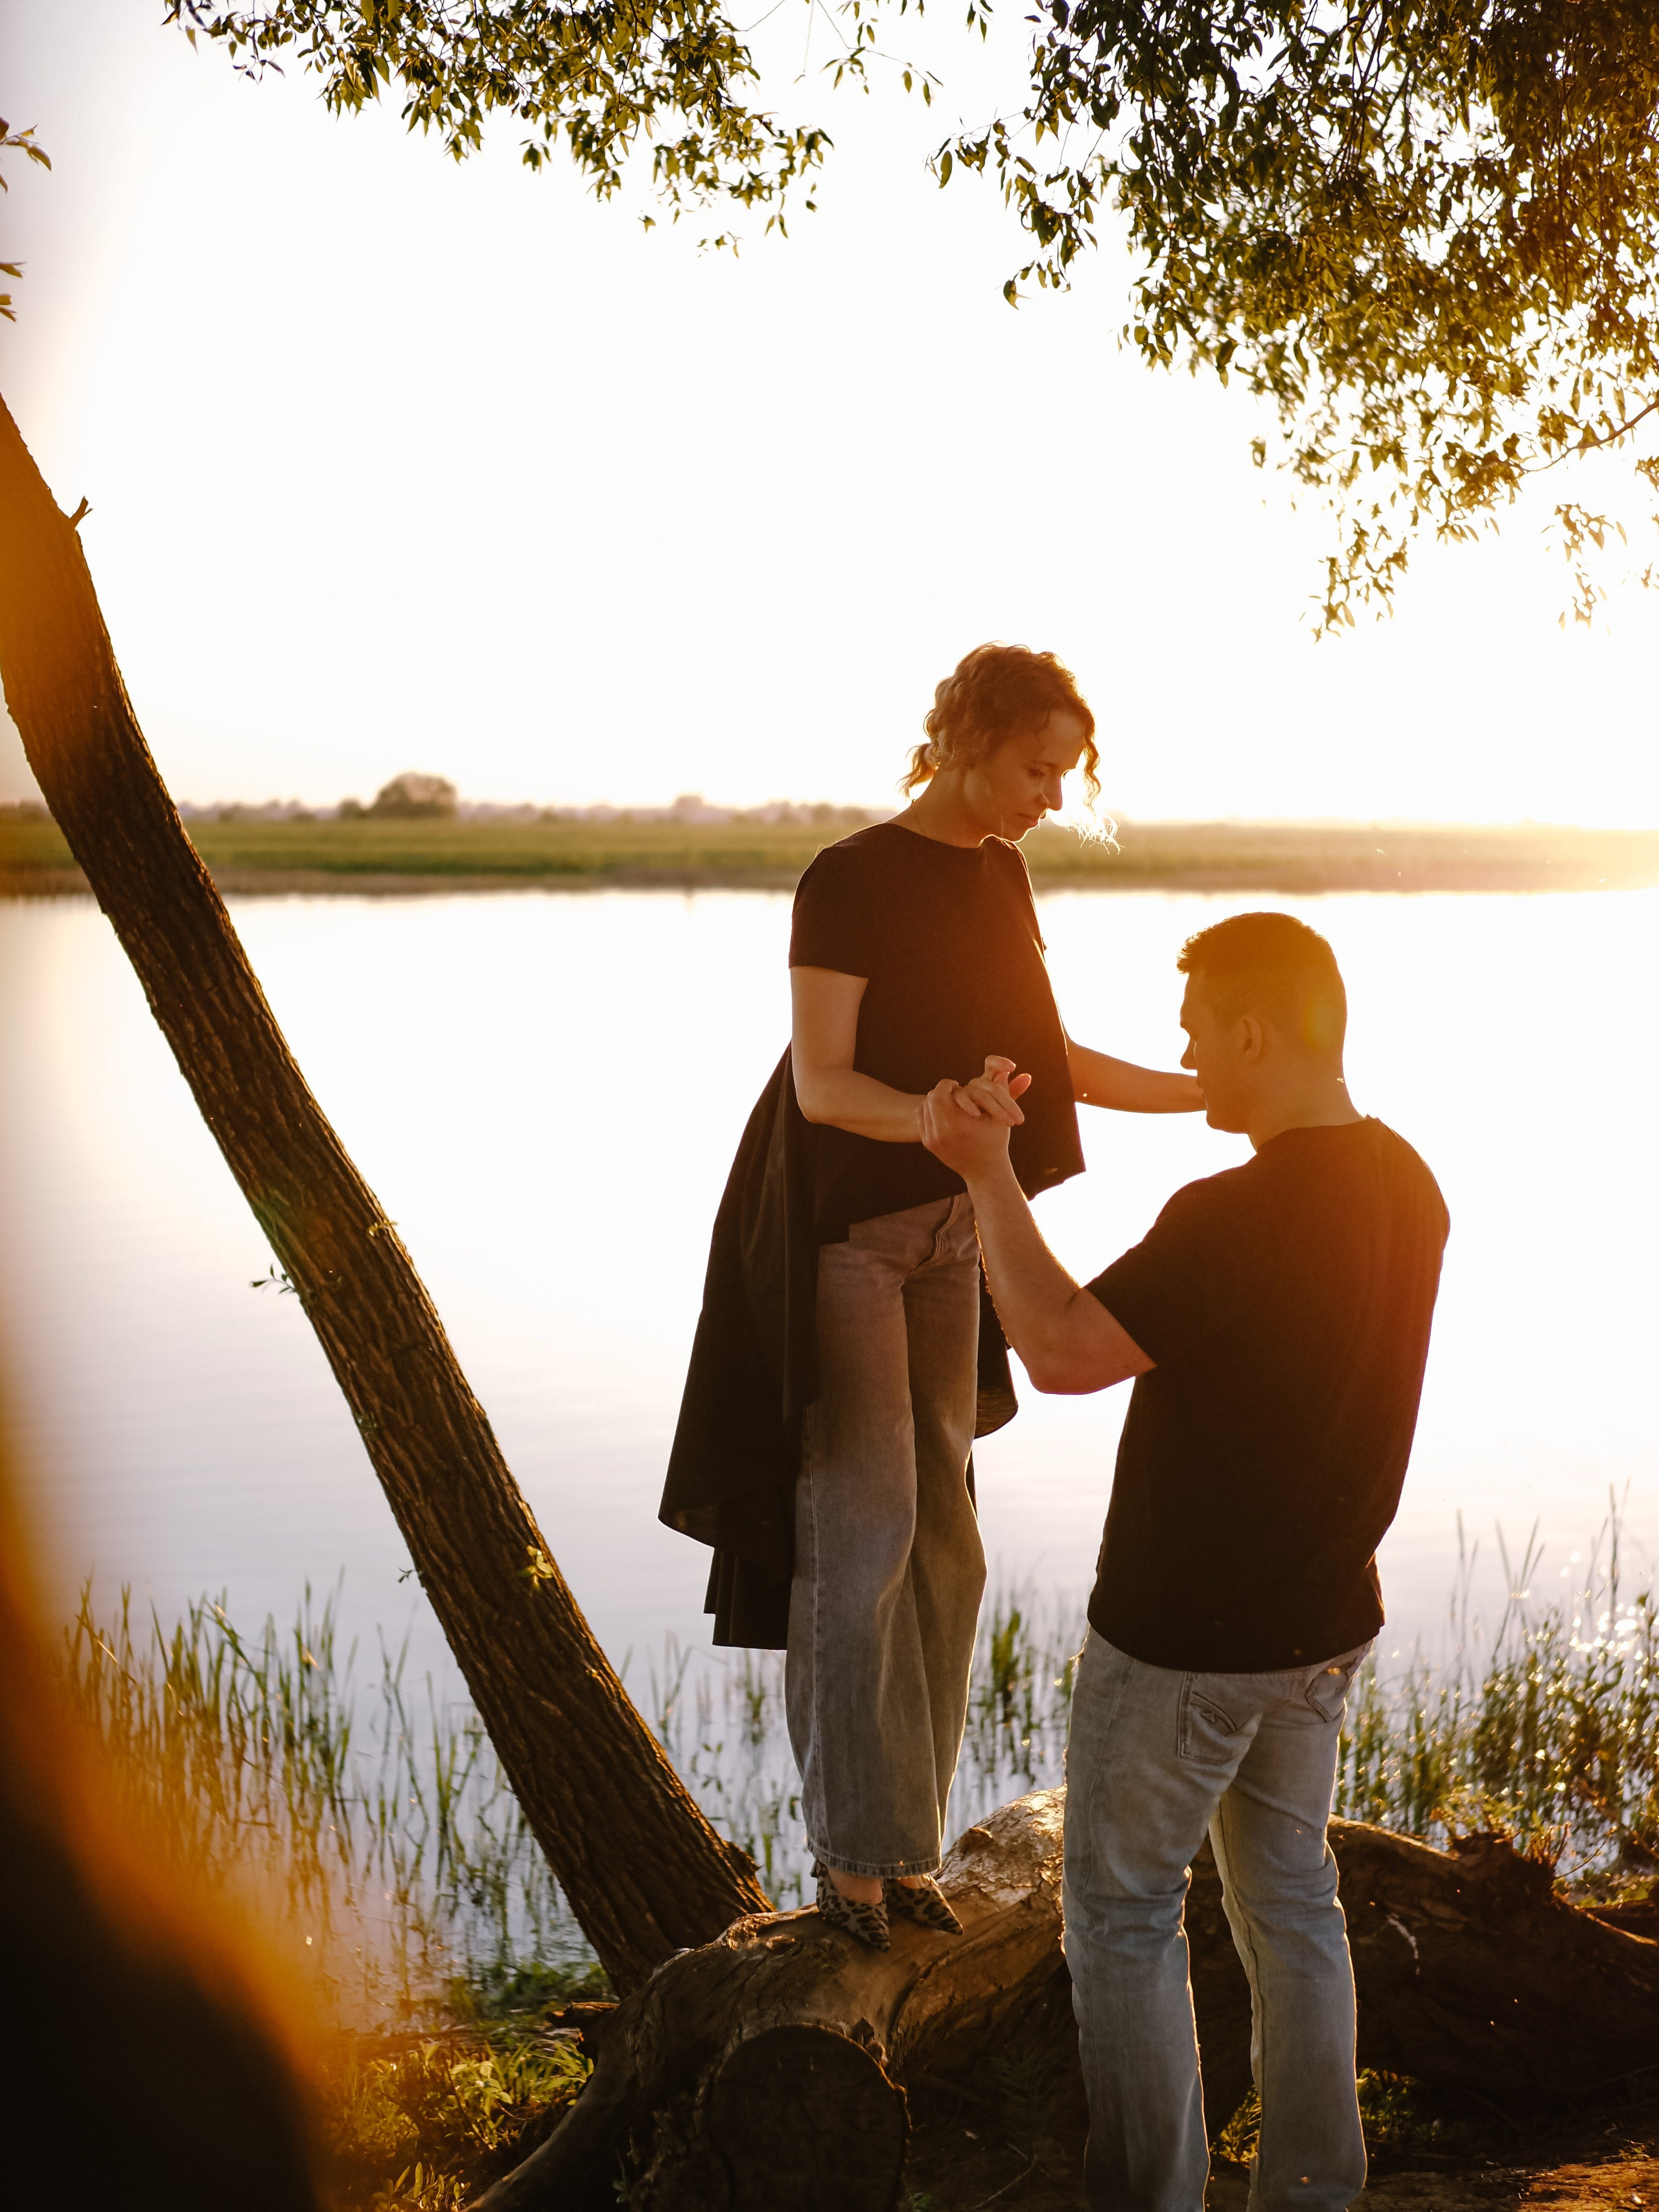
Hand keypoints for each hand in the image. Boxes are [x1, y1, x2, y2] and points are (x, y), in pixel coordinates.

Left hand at [919, 1058, 1029, 1179]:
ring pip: (924, 1108)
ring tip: (949, 1102)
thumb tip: (1003, 1071)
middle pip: (931, 1098)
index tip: (958, 1085)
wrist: (984, 1171)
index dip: (948, 1085)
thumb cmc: (995, 1143)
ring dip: (935, 1102)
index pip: (941, 1091)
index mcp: (957, 1123)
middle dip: (942, 1092)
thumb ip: (998, 1093)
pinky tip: (943, 1114)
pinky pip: (922, 1120)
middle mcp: (940, 1131)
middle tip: (952, 1092)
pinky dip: (931, 1114)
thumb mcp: (998, 1117)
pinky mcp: (929, 1144)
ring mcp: (932, 1139)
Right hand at [955, 1055, 1030, 1123]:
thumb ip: (1012, 1091)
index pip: (991, 1065)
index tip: (1012, 1067)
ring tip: (1008, 1123)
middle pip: (993, 1087)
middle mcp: (975, 1084)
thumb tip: (1027, 1076)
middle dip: (1009, 1103)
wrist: (960, 1135)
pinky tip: (977, 1114)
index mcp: (988, 1082)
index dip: (999, 1062)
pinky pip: (960, 1097)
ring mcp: (963, 1091)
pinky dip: (968, 1104)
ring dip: (996, 1109)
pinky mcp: (950, 1099)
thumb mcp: (1000, 1107)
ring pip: (981, 1094)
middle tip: (1020, 1120)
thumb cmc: (982, 1120)